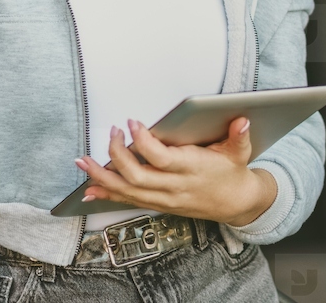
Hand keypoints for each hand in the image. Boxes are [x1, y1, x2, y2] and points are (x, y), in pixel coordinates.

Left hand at [73, 118, 277, 227]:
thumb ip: (239, 136)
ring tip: (83, 161)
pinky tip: (89, 190)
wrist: (236, 204)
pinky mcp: (158, 204)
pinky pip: (128, 201)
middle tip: (112, 133)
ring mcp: (164, 199)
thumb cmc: (232, 174)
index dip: (144, 141)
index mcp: (192, 169)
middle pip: (138, 176)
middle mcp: (175, 187)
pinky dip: (107, 195)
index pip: (162, 158)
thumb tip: (241, 120)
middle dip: (117, 156)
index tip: (132, 123)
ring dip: (102, 177)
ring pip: (128, 191)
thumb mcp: (239, 152)